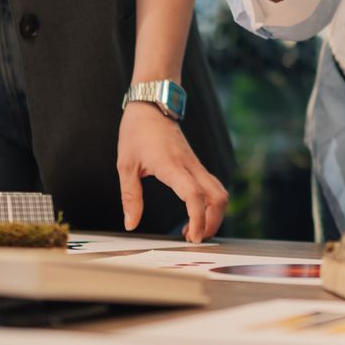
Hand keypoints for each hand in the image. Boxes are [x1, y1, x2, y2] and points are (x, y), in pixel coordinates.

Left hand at [117, 101, 228, 241]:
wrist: (152, 104)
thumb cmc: (137, 131)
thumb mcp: (125, 165)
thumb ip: (130, 196)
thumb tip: (131, 224)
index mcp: (172, 166)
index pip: (194, 195)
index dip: (197, 219)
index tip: (191, 237)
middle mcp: (190, 166)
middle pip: (218, 197)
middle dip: (212, 223)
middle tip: (194, 239)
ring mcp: (196, 164)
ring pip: (220, 192)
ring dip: (214, 214)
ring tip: (193, 230)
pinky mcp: (196, 164)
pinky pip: (212, 186)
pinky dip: (209, 204)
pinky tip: (192, 213)